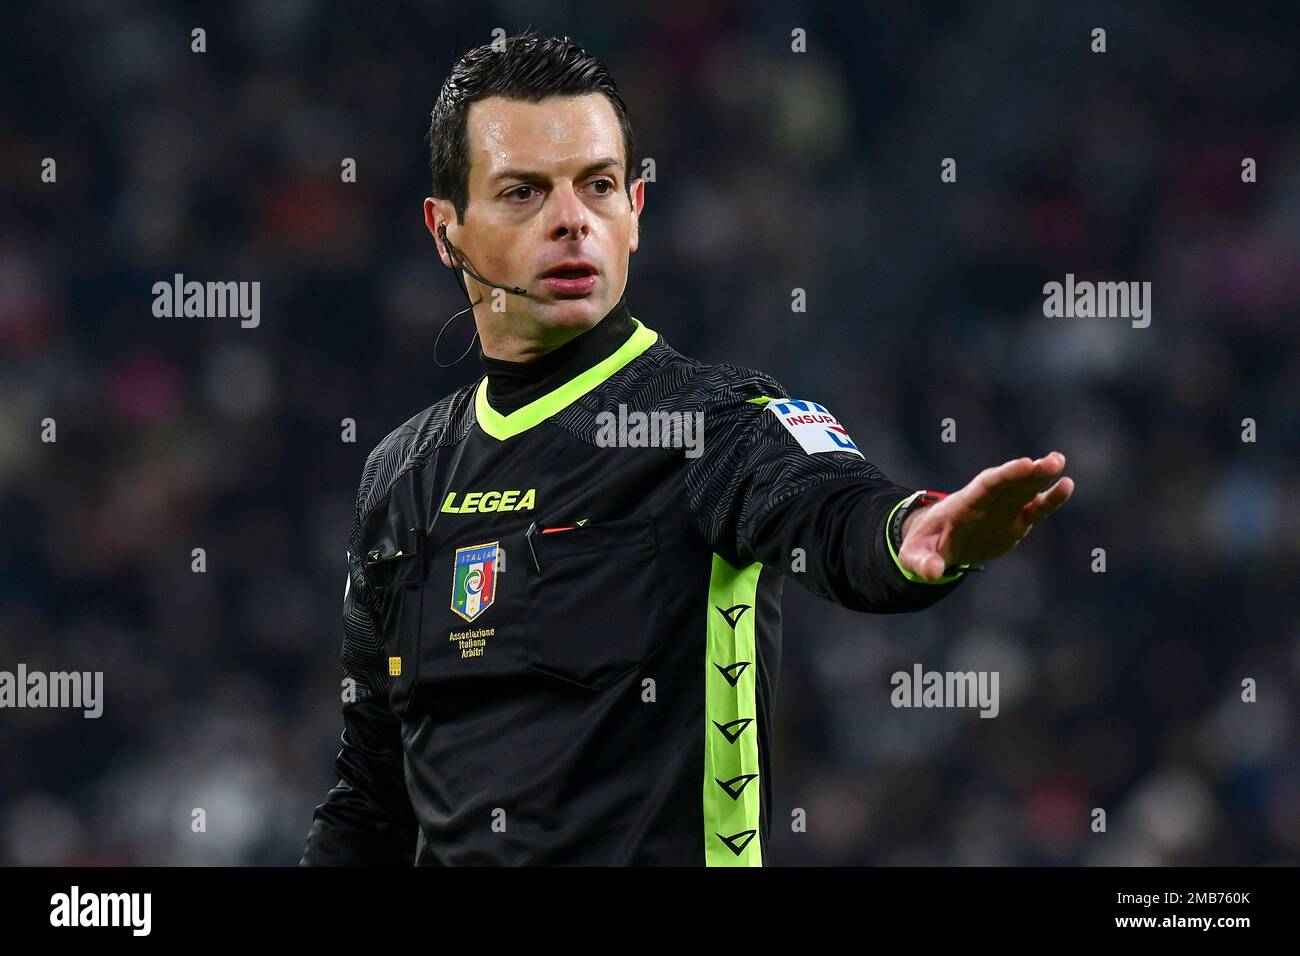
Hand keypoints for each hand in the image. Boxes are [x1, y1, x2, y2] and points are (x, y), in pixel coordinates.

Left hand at [897, 451, 1074, 580]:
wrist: (937, 541)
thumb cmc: (925, 544)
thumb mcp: (915, 555)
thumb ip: (922, 562)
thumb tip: (933, 573)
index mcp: (962, 506)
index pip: (985, 487)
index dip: (1005, 476)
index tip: (1025, 464)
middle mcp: (986, 503)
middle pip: (1009, 485)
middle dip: (1029, 474)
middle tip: (1052, 461)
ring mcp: (1002, 510)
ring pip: (1024, 491)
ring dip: (1041, 477)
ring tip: (1058, 461)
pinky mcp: (1015, 521)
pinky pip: (1034, 508)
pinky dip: (1049, 499)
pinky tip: (1066, 485)